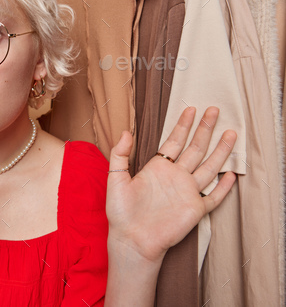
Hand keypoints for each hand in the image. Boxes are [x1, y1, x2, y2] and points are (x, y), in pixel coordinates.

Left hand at [105, 106, 236, 262]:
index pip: (174, 142)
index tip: (191, 109)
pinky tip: (232, 174)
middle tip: (214, 110)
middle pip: (195, 148)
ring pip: (209, 167)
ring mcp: (187, 192)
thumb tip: (126, 131)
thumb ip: (120, 154)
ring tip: (231, 133)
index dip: (183, 126)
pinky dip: (223, 187)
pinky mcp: (195, 210)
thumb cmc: (120, 211)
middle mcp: (175, 177)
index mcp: (157, 168)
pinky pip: (213, 197)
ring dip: (220, 151)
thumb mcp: (115, 178)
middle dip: (205, 129)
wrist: (131, 238)